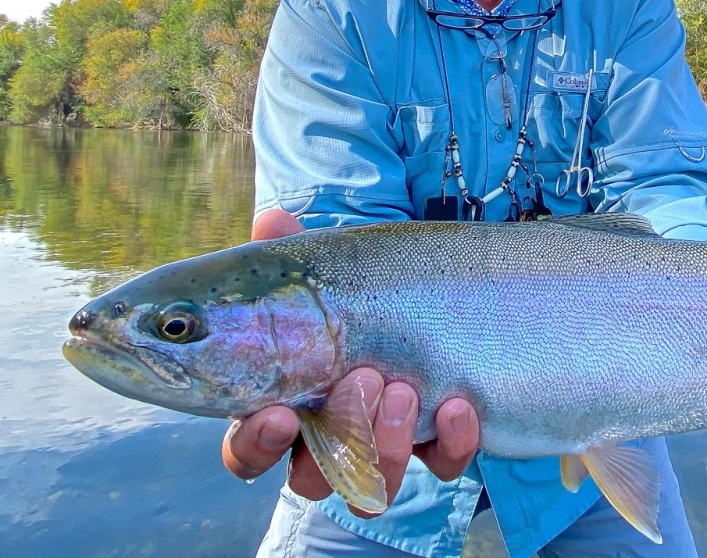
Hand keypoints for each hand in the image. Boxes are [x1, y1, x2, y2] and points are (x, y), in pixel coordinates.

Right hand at [224, 209, 482, 512]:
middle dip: (339, 434)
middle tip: (362, 379)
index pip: (247, 449)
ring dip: (389, 443)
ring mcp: (385, 446)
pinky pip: (443, 464)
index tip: (280, 414)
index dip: (256, 444)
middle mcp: (330, 438)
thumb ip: (291, 255)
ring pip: (375, 483)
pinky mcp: (438, 444)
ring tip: (405, 388)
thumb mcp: (324, 271)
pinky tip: (459, 406)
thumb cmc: (353, 292)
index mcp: (284, 403)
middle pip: (312, 479)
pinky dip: (452, 442)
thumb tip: (270, 222)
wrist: (432, 294)